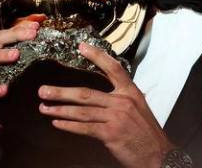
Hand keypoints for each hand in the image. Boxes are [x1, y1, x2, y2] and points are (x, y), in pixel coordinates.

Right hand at [0, 14, 44, 167]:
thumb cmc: (3, 101)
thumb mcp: (16, 79)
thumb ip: (25, 65)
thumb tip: (48, 49)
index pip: (5, 36)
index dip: (20, 29)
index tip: (37, 25)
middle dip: (14, 36)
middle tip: (31, 34)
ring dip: (1, 56)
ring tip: (16, 55)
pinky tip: (5, 90)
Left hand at [38, 43, 174, 167]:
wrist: (158, 154)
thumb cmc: (147, 133)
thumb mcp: (139, 109)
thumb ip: (121, 101)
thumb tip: (99, 100)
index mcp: (131, 93)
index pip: (113, 68)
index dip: (97, 56)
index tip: (82, 47)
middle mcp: (123, 102)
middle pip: (87, 93)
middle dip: (62, 92)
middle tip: (44, 90)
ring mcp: (116, 117)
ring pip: (82, 111)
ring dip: (60, 109)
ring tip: (45, 108)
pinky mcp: (110, 133)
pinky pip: (85, 128)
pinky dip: (69, 125)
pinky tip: (58, 123)